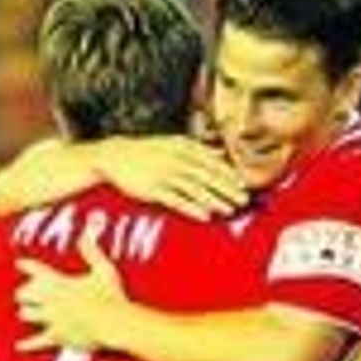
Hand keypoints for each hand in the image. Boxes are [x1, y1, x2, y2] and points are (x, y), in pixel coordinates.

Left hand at [15, 233, 124, 351]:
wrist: (114, 324)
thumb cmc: (111, 297)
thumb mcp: (103, 270)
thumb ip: (92, 253)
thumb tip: (84, 237)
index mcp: (60, 282)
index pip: (36, 270)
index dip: (26, 266)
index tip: (20, 263)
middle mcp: (51, 300)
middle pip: (24, 294)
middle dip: (24, 293)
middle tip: (25, 293)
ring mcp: (52, 319)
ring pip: (26, 314)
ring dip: (26, 312)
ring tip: (26, 312)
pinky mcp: (57, 337)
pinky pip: (37, 341)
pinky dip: (28, 344)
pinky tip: (20, 346)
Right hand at [96, 136, 246, 219]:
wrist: (116, 156)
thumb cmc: (148, 152)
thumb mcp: (173, 144)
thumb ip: (198, 149)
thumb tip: (220, 152)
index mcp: (183, 147)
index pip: (211, 161)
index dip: (228, 174)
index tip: (242, 185)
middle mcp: (177, 159)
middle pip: (207, 176)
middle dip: (227, 189)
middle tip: (244, 200)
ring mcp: (165, 175)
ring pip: (195, 189)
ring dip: (214, 200)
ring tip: (229, 210)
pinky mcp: (153, 190)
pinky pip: (176, 201)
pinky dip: (192, 208)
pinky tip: (206, 217)